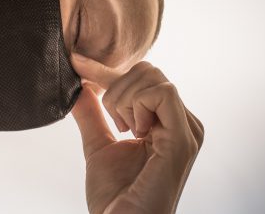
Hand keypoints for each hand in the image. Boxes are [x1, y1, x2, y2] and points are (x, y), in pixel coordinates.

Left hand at [70, 54, 203, 213]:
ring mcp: (186, 131)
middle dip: (117, 89)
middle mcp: (183, 124)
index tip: (78, 64)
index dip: (107, 71)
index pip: (143, 79)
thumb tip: (79, 86)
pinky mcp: (183, 139)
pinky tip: (133, 133)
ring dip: (124, 100)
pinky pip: (162, 93)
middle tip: (114, 125)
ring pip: (153, 78)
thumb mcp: (99, 147)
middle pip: (148, 72)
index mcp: (169, 124)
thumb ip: (93, 116)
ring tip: (124, 133)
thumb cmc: (116, 200)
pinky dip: (136, 105)